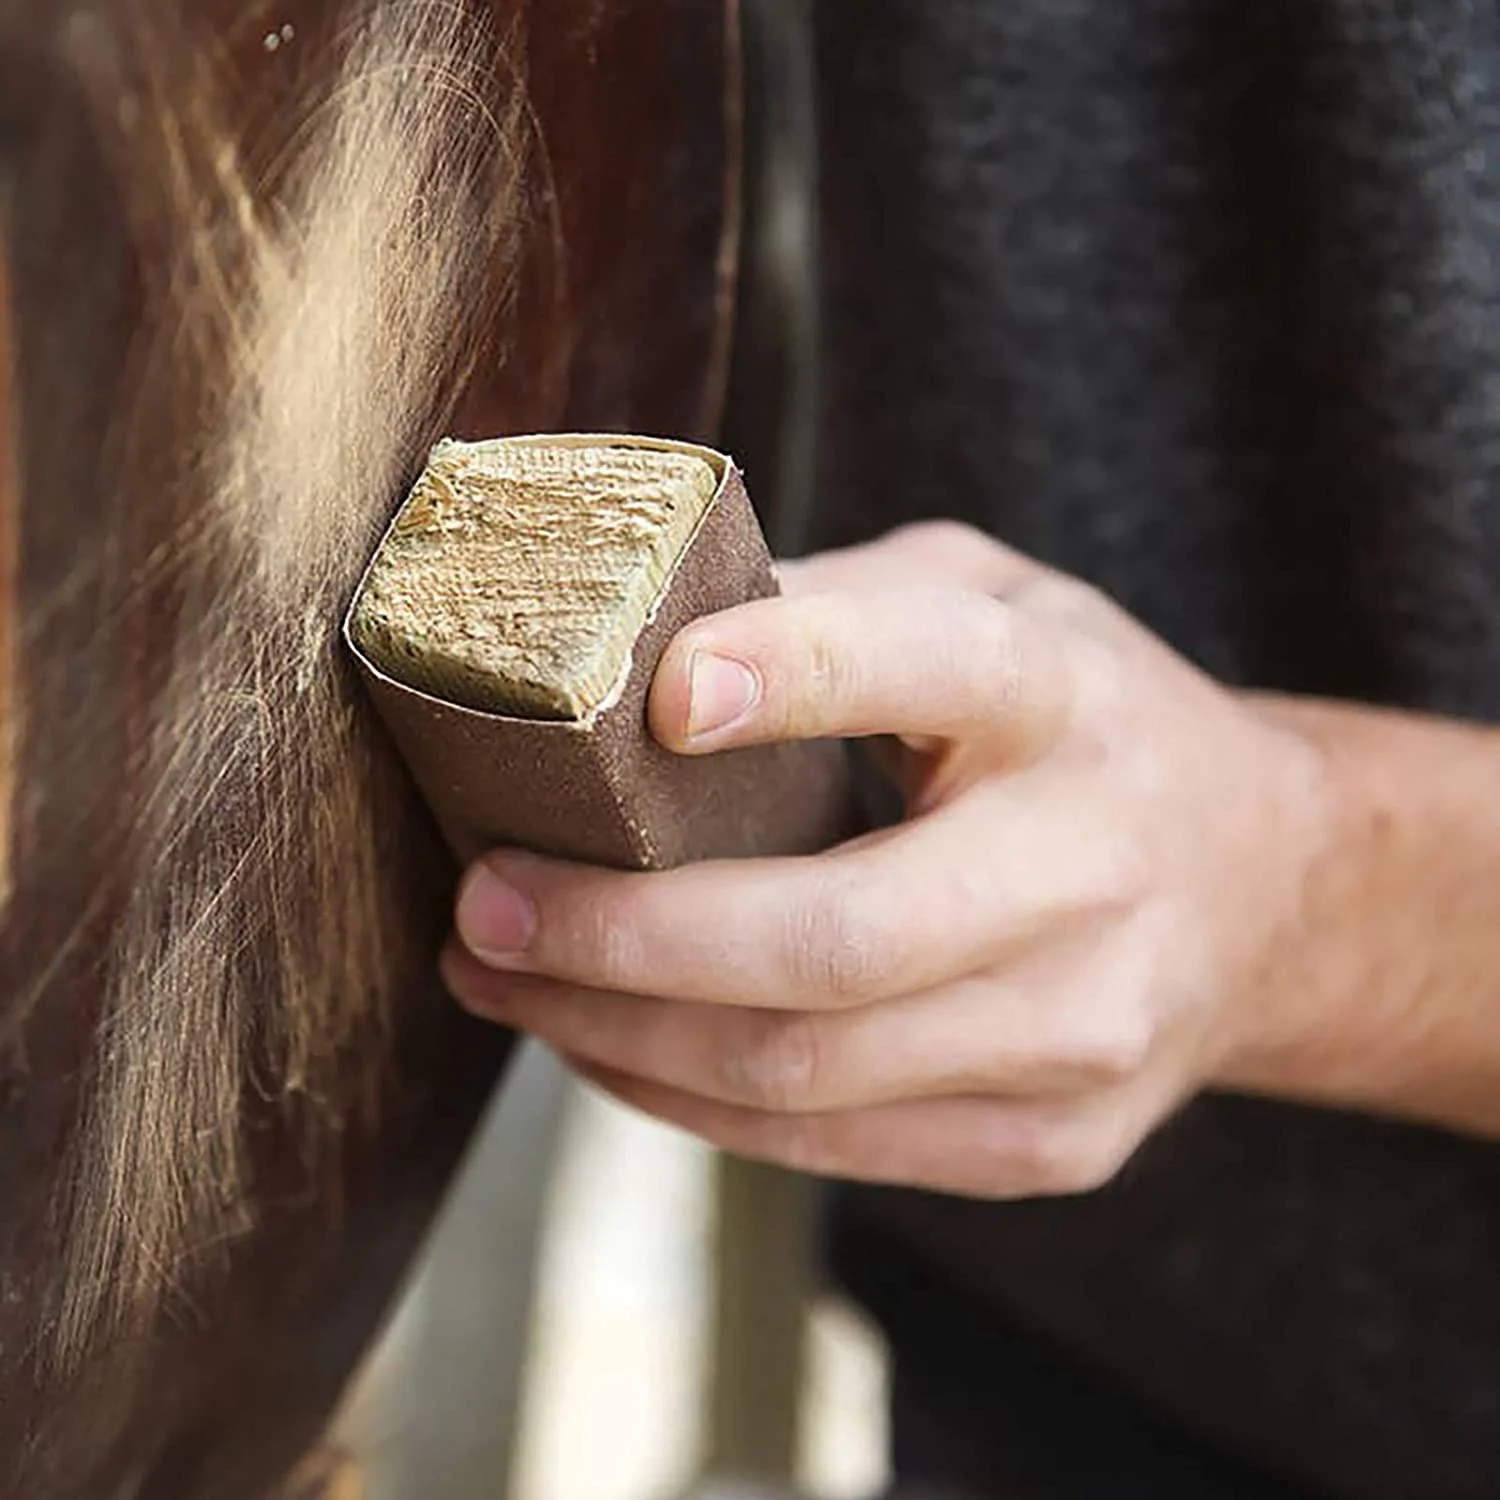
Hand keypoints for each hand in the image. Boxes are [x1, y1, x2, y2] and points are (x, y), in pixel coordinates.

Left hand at [443, 521, 1335, 1196]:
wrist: (1263, 885)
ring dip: (619, 1036)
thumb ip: (840, 606)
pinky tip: (611, 1045)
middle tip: (484, 908)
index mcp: (1068, 696)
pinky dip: (688, 1099)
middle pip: (833, 943)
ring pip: (806, 1072)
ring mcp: (1085, 1029)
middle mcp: (1095, 869)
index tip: (653, 693)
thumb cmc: (1084, 722)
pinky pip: (831, 1144)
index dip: (789, 672)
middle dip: (623, 938)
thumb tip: (632, 647)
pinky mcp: (1056, 1140)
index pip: (929, 669)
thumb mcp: (995, 603)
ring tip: (504, 981)